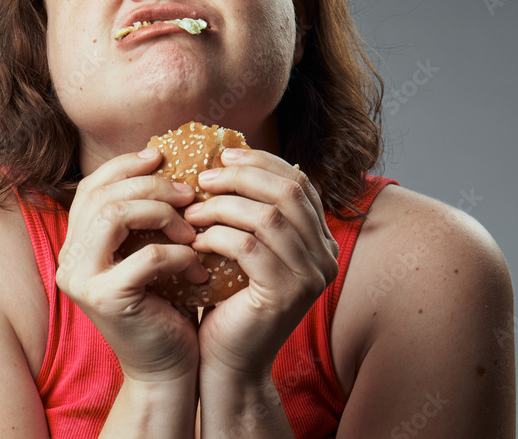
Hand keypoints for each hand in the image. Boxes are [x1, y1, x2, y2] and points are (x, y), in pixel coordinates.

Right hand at [55, 148, 209, 383]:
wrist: (168, 368)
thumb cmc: (166, 306)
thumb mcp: (151, 251)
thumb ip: (145, 215)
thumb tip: (165, 158)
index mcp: (76, 244)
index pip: (91, 187)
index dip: (125, 166)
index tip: (161, 156)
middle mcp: (69, 259)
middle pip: (104, 196)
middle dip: (152, 186)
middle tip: (189, 193)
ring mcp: (81, 280)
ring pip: (115, 216)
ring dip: (162, 214)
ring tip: (192, 229)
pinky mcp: (106, 300)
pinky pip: (147, 257)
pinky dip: (179, 254)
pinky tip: (198, 265)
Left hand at [183, 148, 338, 379]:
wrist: (228, 362)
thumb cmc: (229, 302)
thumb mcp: (245, 249)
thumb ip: (250, 211)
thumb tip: (224, 159)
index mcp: (321, 240)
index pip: (299, 182)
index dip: (260, 162)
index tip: (222, 156)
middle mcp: (326, 256)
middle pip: (287, 193)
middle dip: (240, 177)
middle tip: (202, 179)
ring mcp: (311, 277)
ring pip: (267, 217)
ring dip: (222, 207)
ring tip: (191, 211)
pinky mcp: (286, 294)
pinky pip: (249, 247)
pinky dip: (218, 236)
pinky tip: (196, 240)